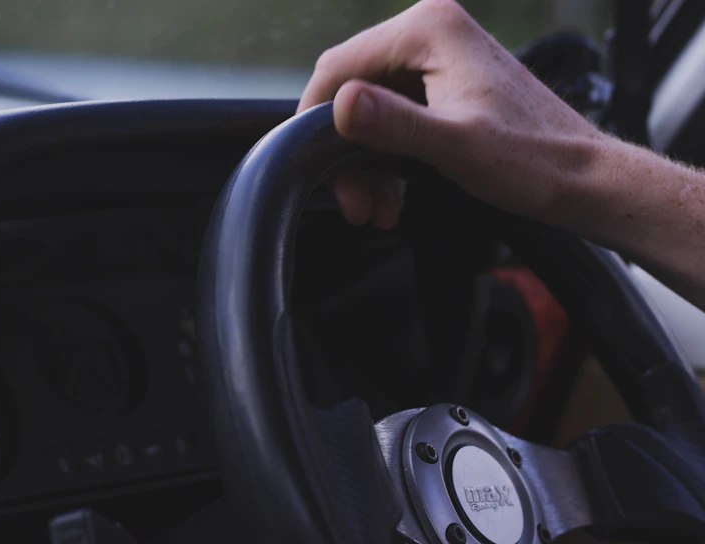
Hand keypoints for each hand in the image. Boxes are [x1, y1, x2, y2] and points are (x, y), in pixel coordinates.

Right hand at [298, 0, 602, 228]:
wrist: (582, 177)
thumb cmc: (532, 161)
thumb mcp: (455, 147)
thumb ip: (395, 124)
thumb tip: (341, 104)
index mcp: (430, 29)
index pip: (338, 65)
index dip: (315, 119)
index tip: (313, 167)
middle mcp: (432, 31)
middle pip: (353, 90)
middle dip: (346, 152)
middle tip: (355, 204)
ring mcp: (440, 56)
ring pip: (371, 109)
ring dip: (366, 162)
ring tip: (376, 209)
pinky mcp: (446, 83)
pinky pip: (396, 117)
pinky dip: (388, 157)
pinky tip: (393, 196)